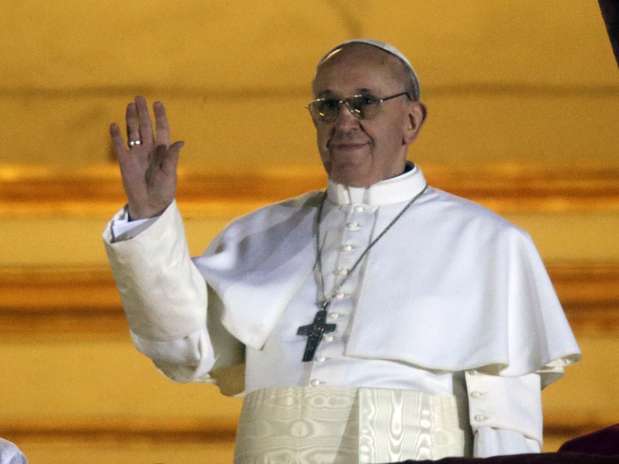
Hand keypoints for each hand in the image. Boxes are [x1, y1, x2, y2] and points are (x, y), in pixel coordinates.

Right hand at [110, 96, 183, 219]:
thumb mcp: (170, 174)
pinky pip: (119, 146)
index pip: (161, 129)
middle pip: (145, 127)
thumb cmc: (164, 191)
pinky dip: (116, 136)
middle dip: (143, 113)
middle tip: (139, 98)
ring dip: (131, 119)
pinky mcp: (125, 162)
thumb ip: (172, 158)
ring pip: (133, 132)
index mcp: (163, 151)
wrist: (150, 205)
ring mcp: (136, 154)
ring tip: (130, 105)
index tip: (158, 103)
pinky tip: (114, 124)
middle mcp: (149, 149)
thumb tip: (180, 142)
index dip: (159, 117)